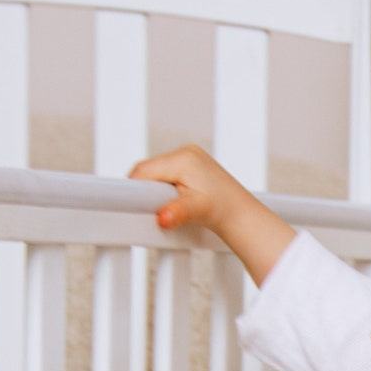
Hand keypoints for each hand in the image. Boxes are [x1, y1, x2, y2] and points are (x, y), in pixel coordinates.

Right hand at [128, 145, 294, 283]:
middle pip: (150, 170)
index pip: (145, 170)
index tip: (128, 202)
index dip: (134, 187)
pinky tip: (173, 201)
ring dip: (156, 190)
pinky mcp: (191, 163)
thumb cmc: (224, 211)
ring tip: (167, 208)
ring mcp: (189, 156)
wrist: (242, 214)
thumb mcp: (197, 211)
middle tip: (150, 210)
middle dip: (146, 190)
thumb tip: (163, 218)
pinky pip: (167, 173)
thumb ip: (177, 212)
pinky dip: (165, 187)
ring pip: (157, 172)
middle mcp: (185, 152)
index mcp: (183, 159)